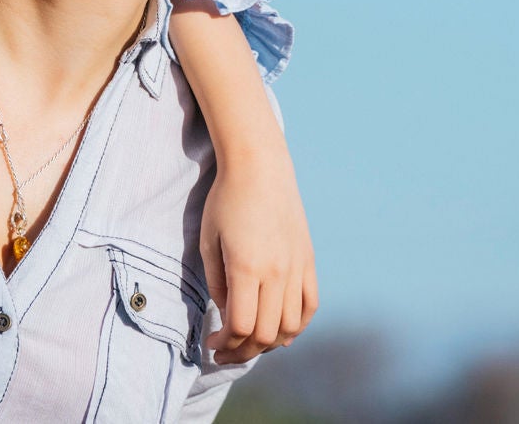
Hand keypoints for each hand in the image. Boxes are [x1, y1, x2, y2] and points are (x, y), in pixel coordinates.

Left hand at [200, 150, 317, 362]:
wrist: (260, 168)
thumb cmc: (225, 201)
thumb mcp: (209, 241)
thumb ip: (217, 283)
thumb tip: (227, 313)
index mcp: (247, 268)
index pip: (241, 326)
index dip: (225, 342)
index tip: (211, 342)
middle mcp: (276, 273)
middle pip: (265, 333)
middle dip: (242, 351)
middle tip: (224, 351)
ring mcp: (296, 268)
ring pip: (290, 326)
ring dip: (269, 343)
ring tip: (249, 343)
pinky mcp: (308, 261)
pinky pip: (309, 306)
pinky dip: (296, 326)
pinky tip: (280, 332)